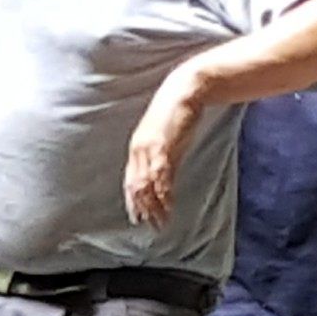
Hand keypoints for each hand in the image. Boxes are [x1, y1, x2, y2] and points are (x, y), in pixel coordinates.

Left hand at [123, 66, 205, 229]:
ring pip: (147, 184)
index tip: (136, 217)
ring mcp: (149, 148)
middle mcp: (138, 149)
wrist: (185, 89)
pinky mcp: (163, 145)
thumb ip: (165, 156)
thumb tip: (166, 178)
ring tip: (160, 222)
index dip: (132, 200)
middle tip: (148, 226)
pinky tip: (168, 204)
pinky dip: (164, 192)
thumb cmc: (178, 112)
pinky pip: (161, 174)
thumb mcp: (167, 138)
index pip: (130, 180)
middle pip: (136, 186)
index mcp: (137, 147)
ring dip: (154, 205)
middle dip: (142, 208)